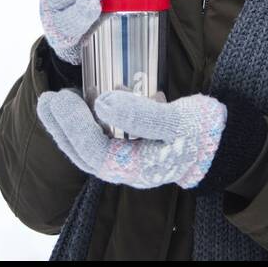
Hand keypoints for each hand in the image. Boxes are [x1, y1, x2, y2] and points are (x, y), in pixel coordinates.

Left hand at [35, 87, 225, 189]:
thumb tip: (101, 102)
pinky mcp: (129, 148)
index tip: (61, 97)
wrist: (220, 142)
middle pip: (83, 153)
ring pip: (87, 148)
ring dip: (68, 126)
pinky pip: (98, 139)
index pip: (93, 151)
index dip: (72, 125)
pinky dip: (85, 123)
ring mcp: (126, 160)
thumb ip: (140, 114)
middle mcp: (126, 169)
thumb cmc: (200, 132)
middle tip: (47, 98)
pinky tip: (80, 103)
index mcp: (135, 168)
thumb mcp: (176, 120)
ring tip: (53, 101)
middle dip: (61, 126)